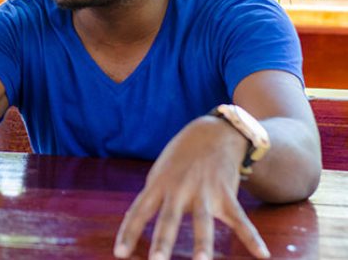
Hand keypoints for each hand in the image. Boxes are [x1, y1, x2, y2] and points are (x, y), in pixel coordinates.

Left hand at [114, 116, 270, 259]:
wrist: (212, 132)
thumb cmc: (180, 159)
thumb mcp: (159, 172)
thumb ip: (151, 198)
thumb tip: (134, 223)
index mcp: (159, 185)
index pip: (139, 211)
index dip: (128, 232)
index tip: (119, 254)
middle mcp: (179, 189)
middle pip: (169, 218)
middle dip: (163, 240)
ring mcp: (204, 191)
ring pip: (203, 221)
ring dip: (203, 243)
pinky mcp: (227, 194)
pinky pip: (240, 219)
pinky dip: (252, 237)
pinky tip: (261, 255)